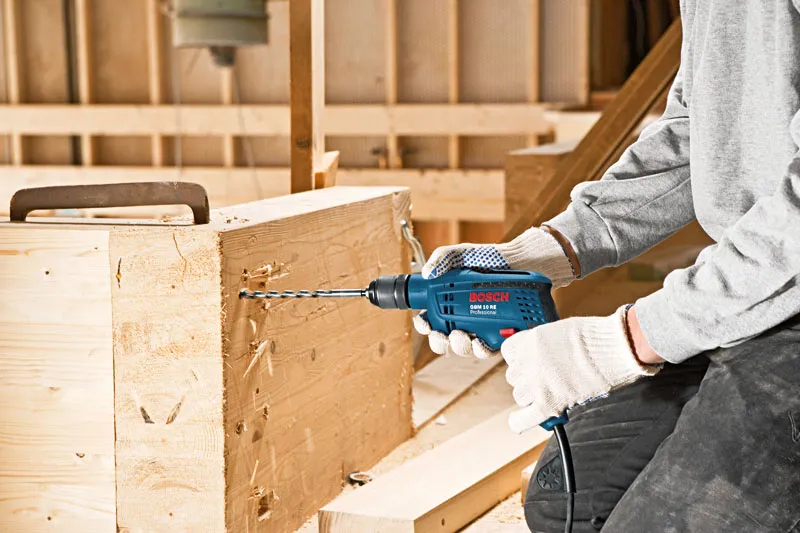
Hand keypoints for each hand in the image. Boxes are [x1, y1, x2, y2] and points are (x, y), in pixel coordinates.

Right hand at [413, 227, 576, 358]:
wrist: (521, 261)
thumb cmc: (489, 257)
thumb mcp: (461, 254)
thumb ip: (441, 259)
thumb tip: (427, 273)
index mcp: (450, 303)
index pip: (430, 320)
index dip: (424, 325)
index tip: (424, 321)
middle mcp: (464, 319)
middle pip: (444, 341)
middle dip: (439, 343)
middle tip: (443, 334)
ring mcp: (481, 327)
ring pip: (464, 349)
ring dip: (460, 347)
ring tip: (462, 336)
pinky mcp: (500, 333)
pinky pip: (488, 349)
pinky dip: (482, 349)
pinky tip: (481, 341)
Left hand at [502, 305, 661, 432]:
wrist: (613, 349)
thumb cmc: (595, 337)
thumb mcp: (559, 330)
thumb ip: (542, 344)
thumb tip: (540, 356)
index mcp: (529, 341)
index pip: (508, 353)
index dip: (519, 360)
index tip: (527, 363)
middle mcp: (528, 362)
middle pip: (514, 377)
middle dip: (528, 379)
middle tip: (546, 379)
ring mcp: (536, 384)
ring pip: (520, 397)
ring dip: (531, 396)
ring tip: (550, 392)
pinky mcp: (548, 404)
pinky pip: (523, 419)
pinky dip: (519, 422)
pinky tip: (517, 422)